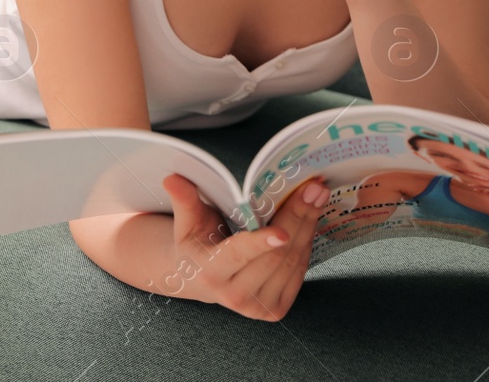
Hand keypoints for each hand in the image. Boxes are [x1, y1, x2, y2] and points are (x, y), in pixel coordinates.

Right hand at [159, 172, 328, 321]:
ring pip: (292, 261)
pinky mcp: (275, 310)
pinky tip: (309, 220)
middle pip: (275, 255)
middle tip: (314, 188)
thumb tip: (172, 178)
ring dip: (308, 226)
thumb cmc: (196, 243)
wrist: (200, 278)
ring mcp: (257, 308)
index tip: (281, 233)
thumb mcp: (186, 221)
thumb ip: (184, 200)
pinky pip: (299, 272)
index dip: (260, 244)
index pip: (238, 256)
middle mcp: (234, 296)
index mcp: (211, 273)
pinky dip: (307, 242)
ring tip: (316, 197)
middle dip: (298, 217)